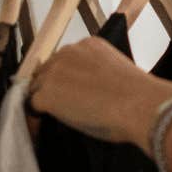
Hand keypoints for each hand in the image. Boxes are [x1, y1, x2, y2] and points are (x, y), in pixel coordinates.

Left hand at [25, 37, 171, 146]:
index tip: (72, 92)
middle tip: (64, 108)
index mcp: (89, 44)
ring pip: (39, 87)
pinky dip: (36, 117)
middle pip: (48, 71)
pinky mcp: (46, 93)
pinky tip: (44, 127)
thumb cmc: (138, 95)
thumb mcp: (117, 72)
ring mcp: (54, 71)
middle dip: (54, 88)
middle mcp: (68, 51)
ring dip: (45, 100)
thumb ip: (98, 74)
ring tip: (55, 118)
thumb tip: (92, 91)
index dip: (67, 79)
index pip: (66, 60)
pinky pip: (33, 106)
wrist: (139, 105)